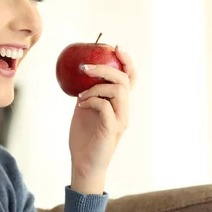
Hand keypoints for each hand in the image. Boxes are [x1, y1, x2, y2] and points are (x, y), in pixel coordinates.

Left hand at [69, 46, 136, 193]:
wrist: (83, 163)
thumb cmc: (84, 138)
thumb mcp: (85, 109)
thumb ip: (89, 93)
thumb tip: (80, 74)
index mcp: (120, 104)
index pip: (130, 78)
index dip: (127, 61)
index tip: (115, 48)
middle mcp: (124, 110)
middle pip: (124, 80)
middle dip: (104, 68)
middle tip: (84, 67)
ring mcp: (120, 119)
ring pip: (118, 90)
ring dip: (96, 87)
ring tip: (81, 95)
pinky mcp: (112, 128)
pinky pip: (106, 106)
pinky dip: (92, 100)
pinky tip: (80, 104)